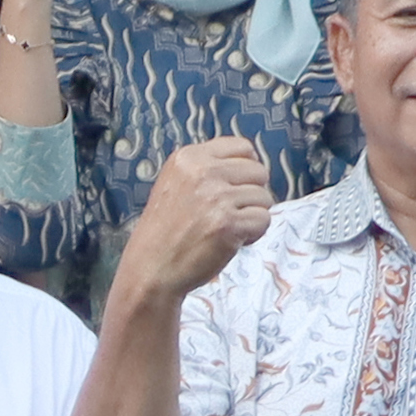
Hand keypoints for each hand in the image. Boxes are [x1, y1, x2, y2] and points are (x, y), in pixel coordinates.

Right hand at [107, 137, 275, 316]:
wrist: (151, 268)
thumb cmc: (165, 231)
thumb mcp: (176, 183)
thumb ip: (206, 168)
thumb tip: (251, 163)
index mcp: (189, 157)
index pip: (243, 147)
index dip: (246, 168)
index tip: (237, 186)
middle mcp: (203, 172)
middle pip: (258, 171)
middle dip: (251, 194)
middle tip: (230, 212)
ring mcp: (216, 197)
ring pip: (264, 198)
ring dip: (251, 216)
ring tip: (226, 228)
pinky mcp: (228, 224)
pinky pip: (263, 220)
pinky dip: (253, 234)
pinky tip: (231, 240)